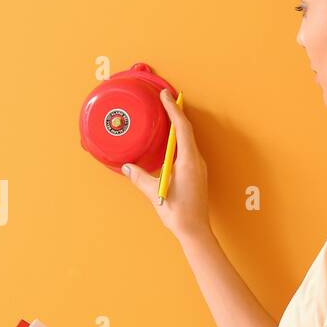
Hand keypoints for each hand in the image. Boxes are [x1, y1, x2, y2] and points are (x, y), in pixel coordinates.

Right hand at [122, 89, 209, 242]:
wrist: (195, 230)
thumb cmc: (178, 213)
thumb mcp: (155, 194)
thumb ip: (140, 178)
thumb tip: (127, 166)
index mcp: (188, 162)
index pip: (181, 129)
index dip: (173, 110)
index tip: (166, 96)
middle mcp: (196, 161)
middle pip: (187, 130)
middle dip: (176, 112)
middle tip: (166, 98)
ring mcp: (198, 167)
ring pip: (189, 138)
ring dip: (178, 125)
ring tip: (167, 114)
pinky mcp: (197, 172)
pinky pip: (188, 148)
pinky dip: (180, 137)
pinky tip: (171, 139)